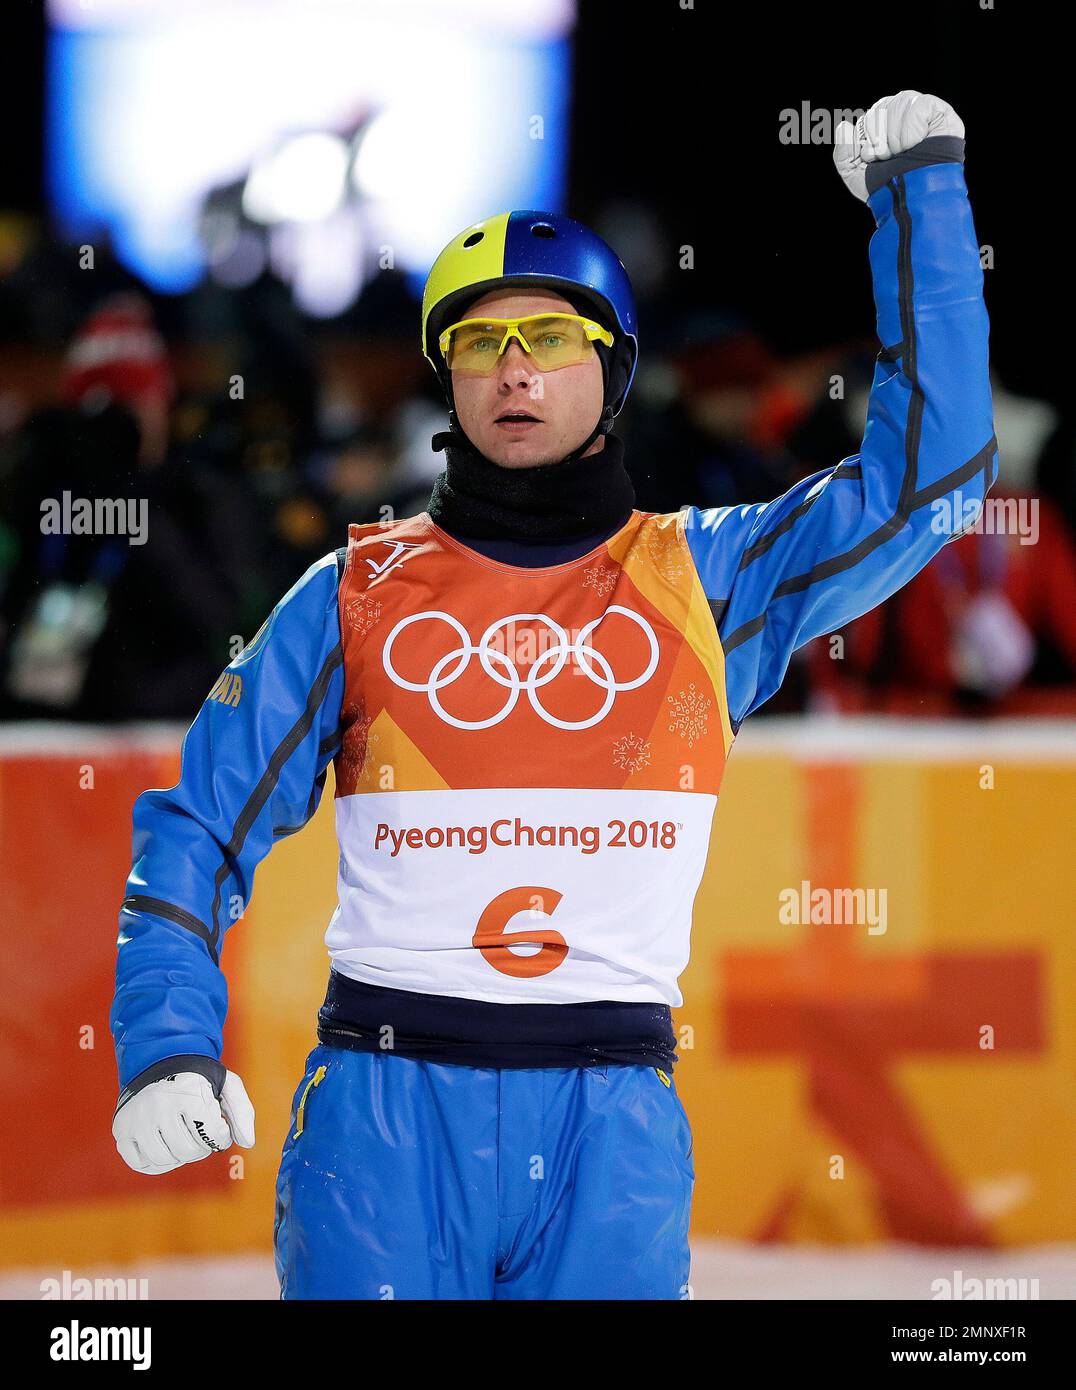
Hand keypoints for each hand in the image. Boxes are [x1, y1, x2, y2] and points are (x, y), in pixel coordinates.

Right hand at [113, 1069, 254, 1174]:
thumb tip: (247, 1143)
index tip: (218, 1126)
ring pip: (165, 1160)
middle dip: (201, 1147)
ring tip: (184, 1138)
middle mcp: (160, 1106)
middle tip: (199, 1132)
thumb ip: (242, 1111)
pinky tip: (165, 1145)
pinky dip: (156, 1161)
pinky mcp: (122, 1129)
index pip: (213, 1136)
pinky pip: (141, 1163)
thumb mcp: (227, 1085)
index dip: (221, 1136)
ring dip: (179, 1155)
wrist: (162, 1062)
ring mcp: (137, 1119)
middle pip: (189, 1152)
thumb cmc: (199, 1080)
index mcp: (189, 1093)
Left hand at [834, 91, 964, 200]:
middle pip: (881, 108)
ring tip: (903, 153)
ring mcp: (922, 114)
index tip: (872, 159)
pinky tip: (917, 143)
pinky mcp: (940, 112)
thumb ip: (843, 153)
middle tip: (888, 157)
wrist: (913, 200)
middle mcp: (902, 118)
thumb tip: (843, 126)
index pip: (868, 118)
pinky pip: (918, 104)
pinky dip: (912, 129)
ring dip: (896, 136)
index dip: (867, 139)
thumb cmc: (888, 190)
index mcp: (883, 131)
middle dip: (879, 138)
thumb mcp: (856, 177)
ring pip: (899, 102)